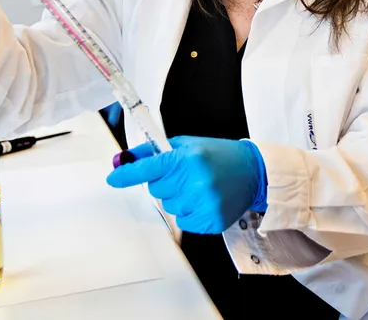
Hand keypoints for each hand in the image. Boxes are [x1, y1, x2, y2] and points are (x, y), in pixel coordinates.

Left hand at [107, 135, 267, 234]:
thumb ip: (155, 152)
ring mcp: (204, 202)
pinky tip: (205, 200)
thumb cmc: (220, 155)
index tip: (113, 178)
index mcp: (188, 158)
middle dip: (167, 183)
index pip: (149, 168)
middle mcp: (195, 180)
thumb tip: (125, 160)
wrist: (254, 171)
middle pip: (157, 190)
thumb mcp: (188, 145)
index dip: (128, 175)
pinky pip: (184, 222)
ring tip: (201, 187)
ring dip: (180, 199)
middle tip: (188, 175)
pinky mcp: (210, 219)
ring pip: (170, 207)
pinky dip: (191, 213)